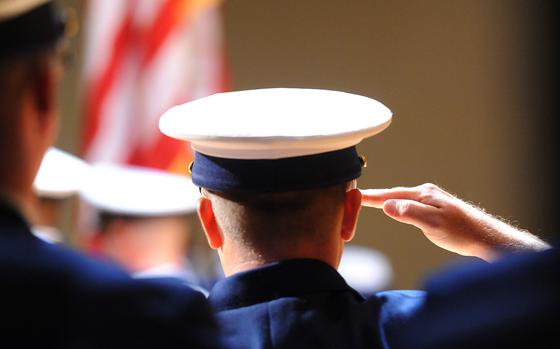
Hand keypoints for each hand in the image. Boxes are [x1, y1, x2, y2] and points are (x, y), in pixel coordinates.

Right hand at [360, 183, 548, 260]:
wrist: (486, 238)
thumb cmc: (462, 232)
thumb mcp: (432, 223)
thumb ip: (409, 212)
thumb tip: (386, 205)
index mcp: (423, 194)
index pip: (390, 194)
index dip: (371, 197)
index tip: (354, 196)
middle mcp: (426, 193)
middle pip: (394, 194)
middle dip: (374, 197)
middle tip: (355, 199)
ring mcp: (431, 200)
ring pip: (402, 199)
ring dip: (385, 201)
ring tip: (369, 202)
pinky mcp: (435, 209)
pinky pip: (409, 205)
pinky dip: (397, 207)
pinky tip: (395, 210)